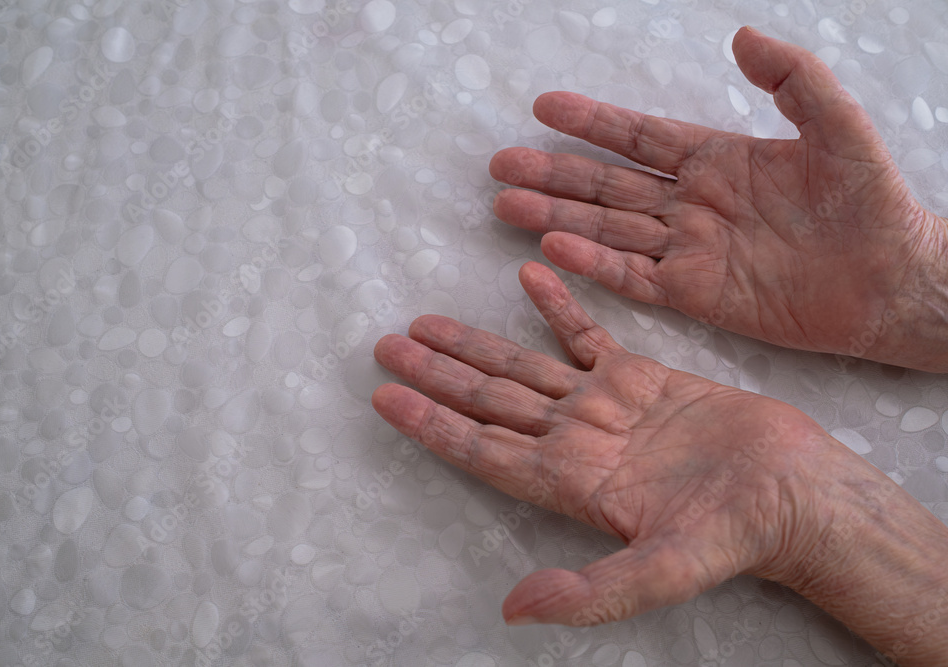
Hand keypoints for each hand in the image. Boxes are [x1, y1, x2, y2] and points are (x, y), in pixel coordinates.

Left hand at [372, 262, 845, 625]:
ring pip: (523, 366)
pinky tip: (528, 276)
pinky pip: (586, 335)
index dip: (431, 425)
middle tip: (385, 346)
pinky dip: (556, 307)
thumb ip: (589, 592)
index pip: (482, 449)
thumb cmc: (733, 537)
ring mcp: (603, 405)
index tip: (384, 397)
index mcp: (567, 481)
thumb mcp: (661, 572)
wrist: (794, 496)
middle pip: (488, 401)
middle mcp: (574, 440)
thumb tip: (514, 612)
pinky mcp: (640, 377)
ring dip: (474, 342)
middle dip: (436, 375)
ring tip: (426, 320)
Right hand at [489, 27, 947, 371]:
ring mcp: (688, 249)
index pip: (640, 136)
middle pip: (608, 184)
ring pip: (607, 228)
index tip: (544, 107)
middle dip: (554, 171)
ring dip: (557, 215)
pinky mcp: (693, 294)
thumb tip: (741, 38)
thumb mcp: (839, 127)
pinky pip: (633, 276)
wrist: (891, 282)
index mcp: (716, 160)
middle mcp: (690, 203)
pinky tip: (554, 248)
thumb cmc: (870, 202)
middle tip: (501, 163)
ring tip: (507, 204)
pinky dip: (593, 263)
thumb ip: (793, 81)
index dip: (592, 121)